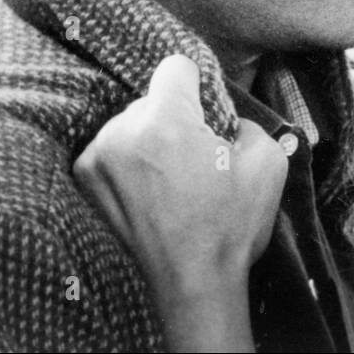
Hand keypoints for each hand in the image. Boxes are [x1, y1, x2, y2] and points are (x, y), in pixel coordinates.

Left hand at [73, 54, 287, 349]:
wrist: (193, 286)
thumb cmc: (231, 227)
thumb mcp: (268, 161)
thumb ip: (245, 121)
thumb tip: (224, 118)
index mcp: (166, 122)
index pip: (175, 66)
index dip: (198, 85)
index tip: (207, 112)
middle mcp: (121, 133)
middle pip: (151, 99)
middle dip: (175, 118)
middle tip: (196, 158)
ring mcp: (97, 158)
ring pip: (130, 125)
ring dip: (149, 140)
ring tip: (171, 181)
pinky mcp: (85, 181)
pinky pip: (111, 150)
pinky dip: (129, 162)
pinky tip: (150, 192)